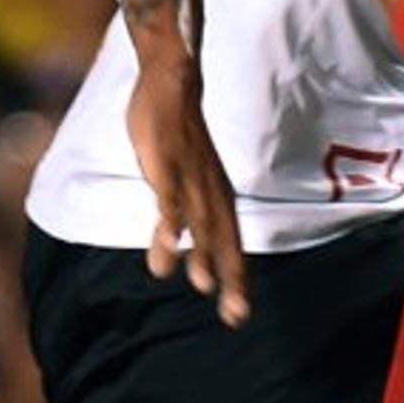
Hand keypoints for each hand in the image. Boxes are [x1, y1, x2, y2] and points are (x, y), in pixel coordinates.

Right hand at [128, 49, 248, 324]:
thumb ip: (171, 229)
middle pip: (224, 241)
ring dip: (203, 254)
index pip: (230, 246)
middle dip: (231, 279)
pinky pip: (170, 194)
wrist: (172, 85)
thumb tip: (165, 268)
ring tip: (204, 288)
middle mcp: (210, 191)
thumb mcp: (176, 188)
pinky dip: (172, 219)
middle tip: (234, 316)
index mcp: (216, 198)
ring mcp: (189, 177)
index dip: (236, 281)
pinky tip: (171, 242)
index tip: (238, 317)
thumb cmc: (176, 139)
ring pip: (201, 222)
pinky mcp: (166, 162)